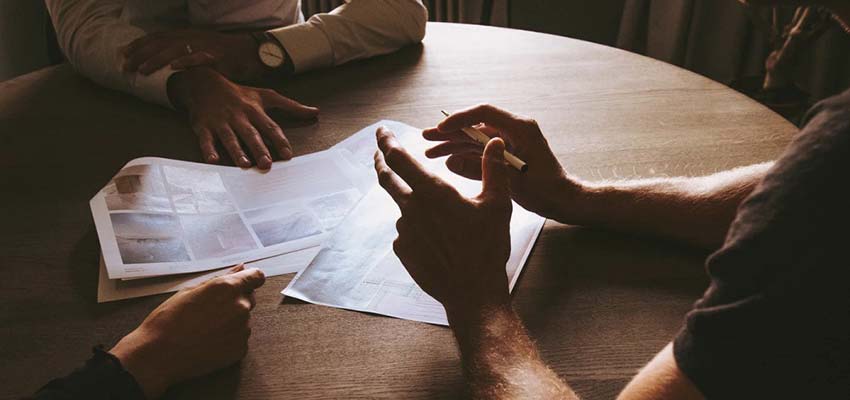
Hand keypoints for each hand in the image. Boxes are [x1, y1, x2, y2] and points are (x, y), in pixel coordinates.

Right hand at [110, 265, 264, 398]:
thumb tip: (240, 268)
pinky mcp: (240, 349)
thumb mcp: (190, 291)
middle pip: (249, 298)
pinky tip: (208, 340)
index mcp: (227, 288)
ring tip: (205, 328)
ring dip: (231, 320)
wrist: (159, 355)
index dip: (250, 278)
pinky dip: (229, 338)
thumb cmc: (169, 321)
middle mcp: (240, 307)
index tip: (246, 281)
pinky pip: (240, 338)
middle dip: (236, 300)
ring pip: (243, 319)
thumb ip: (220, 278)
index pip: (256, 276)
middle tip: (211, 310)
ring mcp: (242, 330)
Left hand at [123, 29, 264, 81]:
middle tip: (125, 66)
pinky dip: (186, 61)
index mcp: (186, 34)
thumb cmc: (225, 54)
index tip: (122, 54)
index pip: (157, 37)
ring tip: (142, 70)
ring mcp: (204, 46)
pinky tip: (174, 67)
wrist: (251, 52)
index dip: (138, 45)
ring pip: (175, 50)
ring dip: (157, 59)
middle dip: (140, 55)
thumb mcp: (199, 49)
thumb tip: (163, 63)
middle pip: (161, 44)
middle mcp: (192, 37)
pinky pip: (199, 58)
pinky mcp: (217, 56)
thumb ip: (182, 53)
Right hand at [167, 67, 318, 168]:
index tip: (287, 155)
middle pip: (251, 134)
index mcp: (255, 111)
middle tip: (266, 164)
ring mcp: (221, 122)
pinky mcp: (203, 126)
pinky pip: (205, 139)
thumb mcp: (266, 96)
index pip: (270, 127)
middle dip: (259, 149)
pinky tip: (212, 160)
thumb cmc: (240, 93)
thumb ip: (291, 106)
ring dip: (237, 151)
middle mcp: (239, 117)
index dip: (279, 141)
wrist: (204, 83)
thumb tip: (315, 112)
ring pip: (230, 138)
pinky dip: (208, 149)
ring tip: (244, 164)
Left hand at [373, 126, 511, 316]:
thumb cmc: (487, 248)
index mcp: (433, 192)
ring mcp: (404, 231)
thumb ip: (493, 169)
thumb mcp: (497, 205)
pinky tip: (438, 240)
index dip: (387, 142)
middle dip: (381, 162)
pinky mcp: (403, 250)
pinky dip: (417, 227)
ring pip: (403, 207)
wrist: (473, 293)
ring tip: (443, 219)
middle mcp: (412, 209)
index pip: (399, 158)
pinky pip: (406, 231)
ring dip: (413, 203)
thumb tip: (494, 141)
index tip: (381, 131)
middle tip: (378, 152)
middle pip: (387, 179)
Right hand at [423, 104, 584, 221]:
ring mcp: (510, 141)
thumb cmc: (547, 189)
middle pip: (476, 125)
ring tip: (430, 151)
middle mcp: (514, 130)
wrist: (563, 200)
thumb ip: (481, 169)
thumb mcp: (512, 180)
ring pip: (475, 138)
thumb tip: (451, 161)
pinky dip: (465, 154)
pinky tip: (447, 160)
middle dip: (450, 132)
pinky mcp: (507, 153)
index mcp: (520, 128)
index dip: (460, 119)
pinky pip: (481, 150)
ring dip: (454, 144)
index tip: (441, 129)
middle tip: (426, 137)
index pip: (484, 113)